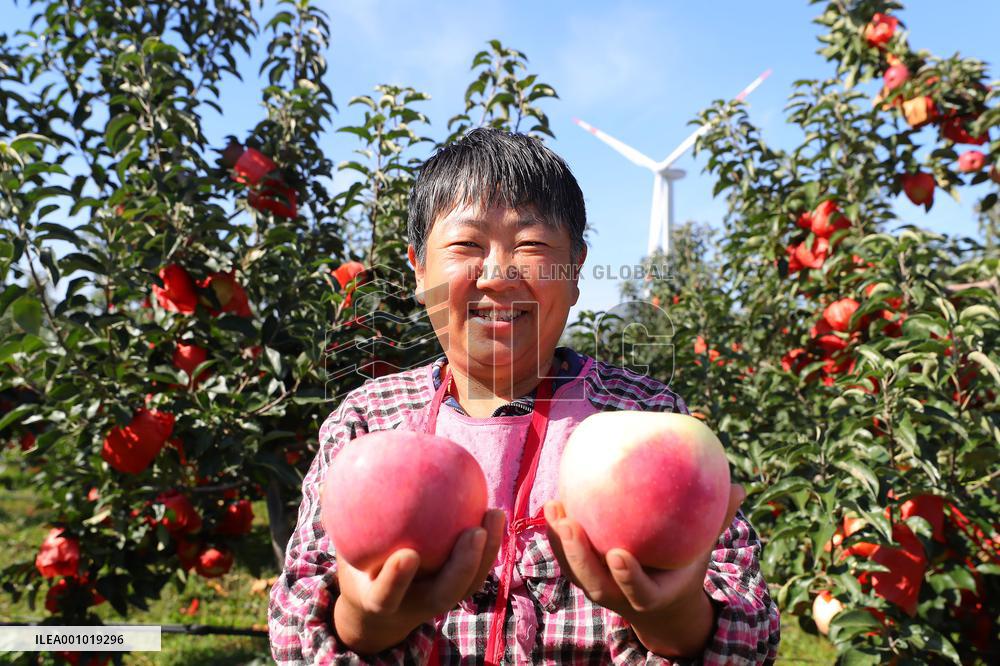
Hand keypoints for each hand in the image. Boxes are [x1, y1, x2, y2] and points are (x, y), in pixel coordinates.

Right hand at [333, 508, 504, 653]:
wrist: (378, 610)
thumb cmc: (359, 566)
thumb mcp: (345, 549)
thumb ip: (339, 520)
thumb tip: (326, 481)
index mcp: (378, 600)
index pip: (386, 595)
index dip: (397, 579)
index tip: (406, 555)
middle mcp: (412, 606)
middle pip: (442, 596)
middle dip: (461, 567)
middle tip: (473, 532)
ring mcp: (438, 602)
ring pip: (467, 585)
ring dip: (486, 553)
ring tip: (494, 513)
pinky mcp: (455, 592)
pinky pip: (475, 569)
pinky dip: (488, 544)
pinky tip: (493, 509)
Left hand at [543, 484, 744, 621]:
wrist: (659, 603)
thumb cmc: (683, 567)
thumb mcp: (701, 550)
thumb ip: (715, 521)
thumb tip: (740, 488)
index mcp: (651, 596)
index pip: (637, 589)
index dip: (626, 576)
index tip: (619, 554)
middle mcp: (619, 597)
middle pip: (594, 582)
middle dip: (580, 555)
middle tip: (571, 523)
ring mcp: (597, 589)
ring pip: (573, 570)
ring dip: (559, 542)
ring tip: (554, 506)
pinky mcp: (582, 577)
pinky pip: (563, 558)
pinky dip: (553, 535)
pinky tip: (551, 504)